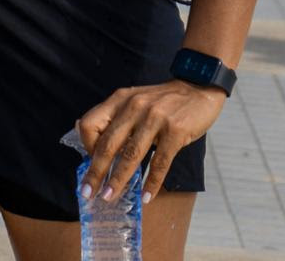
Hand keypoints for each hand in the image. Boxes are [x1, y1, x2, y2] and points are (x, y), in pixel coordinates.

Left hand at [76, 80, 225, 203]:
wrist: (198, 88)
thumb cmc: (163, 100)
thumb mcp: (133, 100)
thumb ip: (113, 116)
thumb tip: (86, 136)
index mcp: (119, 100)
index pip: (90, 124)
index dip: (87, 147)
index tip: (91, 164)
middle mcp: (134, 107)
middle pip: (107, 144)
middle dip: (96, 173)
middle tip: (88, 193)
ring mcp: (155, 118)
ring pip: (131, 155)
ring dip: (118, 180)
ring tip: (110, 197)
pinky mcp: (175, 131)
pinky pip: (160, 162)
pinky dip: (152, 183)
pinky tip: (146, 196)